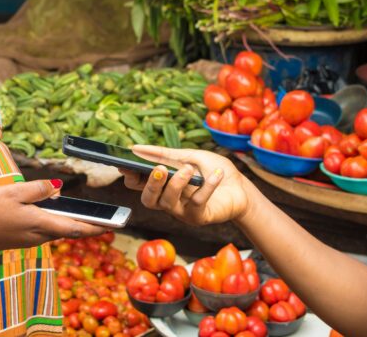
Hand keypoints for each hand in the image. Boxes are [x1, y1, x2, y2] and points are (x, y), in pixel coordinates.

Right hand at [0, 180, 104, 252]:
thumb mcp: (12, 192)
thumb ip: (37, 189)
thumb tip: (58, 188)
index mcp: (39, 223)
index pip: (75, 227)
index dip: (96, 226)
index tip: (114, 225)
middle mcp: (38, 236)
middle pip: (68, 229)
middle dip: (87, 224)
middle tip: (107, 219)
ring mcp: (29, 239)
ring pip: (56, 229)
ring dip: (69, 222)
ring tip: (85, 213)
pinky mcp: (20, 239)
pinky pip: (43, 229)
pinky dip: (53, 221)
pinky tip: (50, 211)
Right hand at [120, 146, 251, 225]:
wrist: (240, 188)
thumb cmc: (212, 170)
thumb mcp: (189, 156)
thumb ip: (165, 154)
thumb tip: (136, 148)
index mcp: (162, 185)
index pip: (137, 185)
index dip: (130, 176)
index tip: (125, 164)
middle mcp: (168, 200)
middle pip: (148, 199)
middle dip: (151, 185)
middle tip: (159, 169)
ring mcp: (182, 211)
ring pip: (168, 203)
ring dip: (176, 184)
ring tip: (187, 169)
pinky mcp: (198, 217)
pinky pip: (197, 203)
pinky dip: (207, 187)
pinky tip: (216, 174)